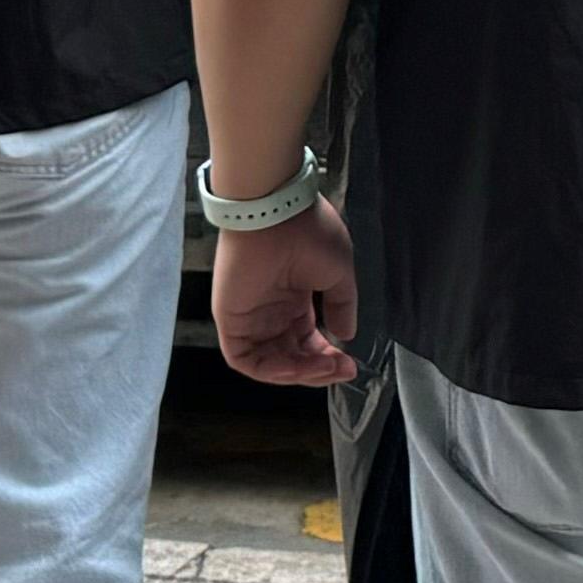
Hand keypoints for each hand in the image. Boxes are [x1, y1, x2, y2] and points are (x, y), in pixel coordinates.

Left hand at [212, 200, 358, 388]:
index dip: (328, 358)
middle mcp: (271, 310)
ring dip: (299, 373)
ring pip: (271, 363)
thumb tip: (346, 335)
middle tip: (342, 370)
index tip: (351, 365)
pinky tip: (297, 367)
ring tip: (326, 368)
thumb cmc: (307, 231)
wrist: (275, 210)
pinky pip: (247, 359)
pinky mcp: (231, 320)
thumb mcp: (338, 272)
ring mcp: (250, 317)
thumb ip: (342, 307)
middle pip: (291, 356)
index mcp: (293, 297)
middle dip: (318, 369)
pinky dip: (272, 370)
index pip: (308, 341)